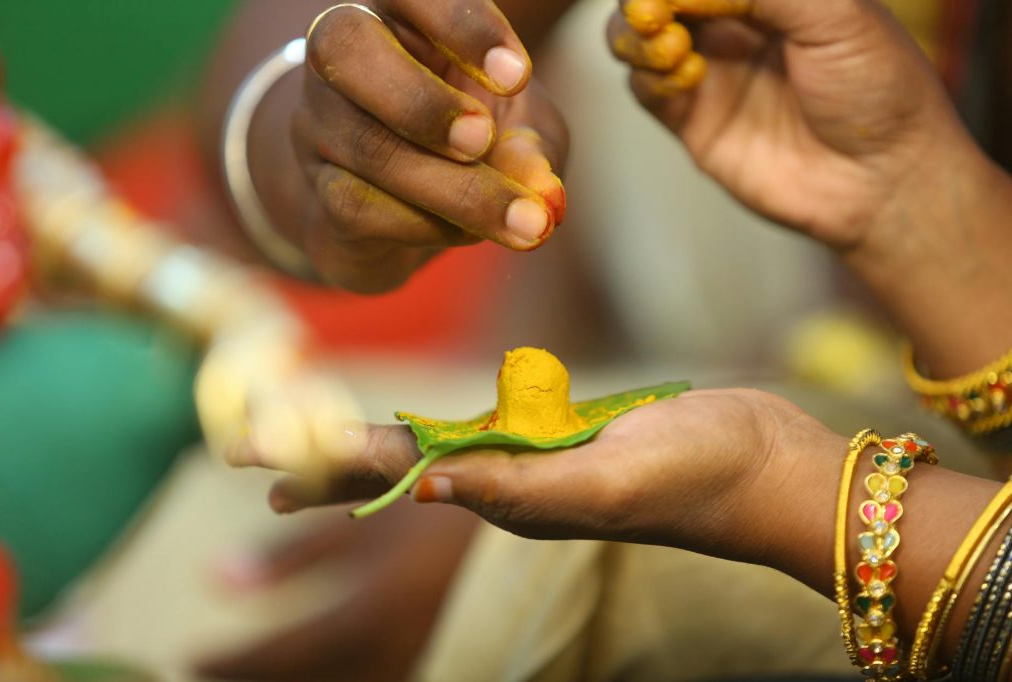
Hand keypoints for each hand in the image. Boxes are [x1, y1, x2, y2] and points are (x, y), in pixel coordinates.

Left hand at [196, 503, 478, 680]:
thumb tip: (218, 573)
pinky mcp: (431, 661)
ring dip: (293, 681)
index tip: (194, 657)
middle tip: (215, 669)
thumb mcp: (361, 523)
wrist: (515, 515)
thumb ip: (294, 552)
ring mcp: (417, 660)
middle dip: (255, 680)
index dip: (235, 662)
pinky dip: (332, 678)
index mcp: (374, 609)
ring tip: (254, 671)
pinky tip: (314, 669)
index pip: (286, 653)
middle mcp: (395, 649)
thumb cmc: (433, 505)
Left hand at [267, 389, 845, 568]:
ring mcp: (541, 459)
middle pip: (396, 466)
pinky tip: (421, 434)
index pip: (395, 474)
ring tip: (317, 443)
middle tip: (247, 456)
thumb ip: (521, 486)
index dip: (320, 461)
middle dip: (321, 459)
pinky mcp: (572, 437)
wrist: (769, 467)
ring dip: (368, 446)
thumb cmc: (704, 476)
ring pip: (433, 448)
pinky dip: (438, 426)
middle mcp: (513, 483)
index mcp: (512, 496)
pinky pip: (488, 430)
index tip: (247, 457)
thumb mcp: (609, 481)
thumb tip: (428, 486)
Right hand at [289, 0, 567, 291]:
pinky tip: (467, 233)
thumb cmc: (469, 147)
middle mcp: (343, 57)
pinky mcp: (318, 191)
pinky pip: (358, 206)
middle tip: (482, 139)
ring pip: (366, 146)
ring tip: (520, 220)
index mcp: (401, 17)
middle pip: (347, 46)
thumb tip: (539, 187)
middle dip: (422, 101)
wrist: (398, 216)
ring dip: (450, 188)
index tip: (517, 76)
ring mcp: (319, 124)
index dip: (463, 26)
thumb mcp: (518, 136)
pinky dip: (425, 226)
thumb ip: (531, 150)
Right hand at [608, 0, 973, 251]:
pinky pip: (647, 91)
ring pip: (638, 41)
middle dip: (645, 2)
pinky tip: (683, 79)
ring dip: (634, 37)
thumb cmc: (879, 89)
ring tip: (669, 46)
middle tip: (652, 13)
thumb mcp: (835, 15)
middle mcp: (734, 27)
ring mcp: (710, 74)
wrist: (883, 180)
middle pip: (658, 0)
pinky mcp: (694, 123)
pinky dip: (648, 79)